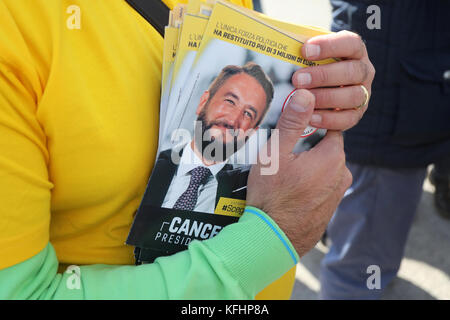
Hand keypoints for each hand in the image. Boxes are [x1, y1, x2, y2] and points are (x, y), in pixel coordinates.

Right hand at [246, 89, 351, 256]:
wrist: (272, 238)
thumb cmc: (272, 196)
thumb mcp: (275, 154)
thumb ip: (292, 123)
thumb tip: (306, 94)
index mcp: (332, 157)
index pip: (329, 128)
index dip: (311, 125)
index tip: (295, 128)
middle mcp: (341, 175)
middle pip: (326, 148)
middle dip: (308, 147)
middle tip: (284, 154)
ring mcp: (337, 194)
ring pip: (324, 168)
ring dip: (309, 166)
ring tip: (285, 175)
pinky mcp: (330, 208)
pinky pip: (322, 186)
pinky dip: (310, 184)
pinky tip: (291, 191)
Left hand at [292, 30, 374, 130]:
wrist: (318, 92)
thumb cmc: (313, 68)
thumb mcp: (309, 58)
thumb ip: (304, 55)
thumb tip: (295, 54)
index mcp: (354, 51)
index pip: (351, 43)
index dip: (329, 46)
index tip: (305, 51)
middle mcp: (363, 71)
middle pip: (351, 71)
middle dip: (322, 75)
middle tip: (297, 79)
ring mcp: (362, 93)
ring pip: (353, 96)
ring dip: (326, 97)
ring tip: (302, 98)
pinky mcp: (356, 114)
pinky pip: (348, 118)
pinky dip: (329, 118)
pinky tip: (310, 117)